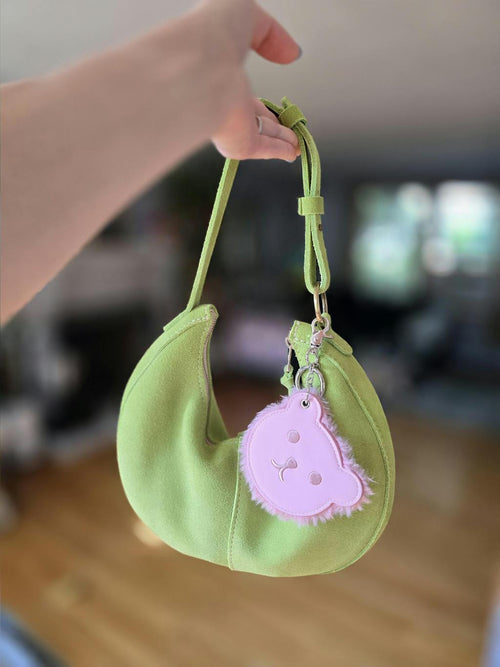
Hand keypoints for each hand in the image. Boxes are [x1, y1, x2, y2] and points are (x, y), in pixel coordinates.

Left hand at [195, 0, 301, 161]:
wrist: (200, 66)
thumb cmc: (213, 32)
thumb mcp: (244, 12)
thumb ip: (270, 32)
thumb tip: (292, 53)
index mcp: (217, 69)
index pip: (241, 84)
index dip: (259, 88)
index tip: (276, 98)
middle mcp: (222, 97)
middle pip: (252, 114)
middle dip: (271, 121)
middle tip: (288, 123)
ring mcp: (230, 123)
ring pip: (261, 133)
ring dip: (280, 138)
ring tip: (297, 142)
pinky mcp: (238, 143)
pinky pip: (264, 148)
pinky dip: (280, 151)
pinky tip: (292, 152)